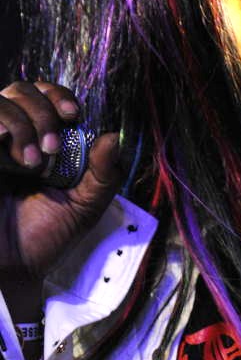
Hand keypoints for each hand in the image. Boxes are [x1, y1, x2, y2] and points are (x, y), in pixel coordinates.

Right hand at [0, 82, 122, 319]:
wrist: (10, 270)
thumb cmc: (44, 238)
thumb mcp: (85, 205)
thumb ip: (104, 173)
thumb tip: (111, 136)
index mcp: (41, 141)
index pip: (45, 95)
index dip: (58, 95)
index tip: (73, 114)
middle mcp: (12, 138)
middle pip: (22, 89)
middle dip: (43, 111)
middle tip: (53, 148)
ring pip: (0, 100)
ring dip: (22, 123)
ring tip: (31, 163)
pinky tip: (7, 150)